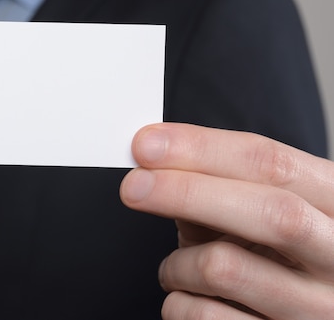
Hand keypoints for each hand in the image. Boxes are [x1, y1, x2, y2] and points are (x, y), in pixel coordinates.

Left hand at [120, 123, 333, 319]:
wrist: (297, 313)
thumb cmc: (268, 255)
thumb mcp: (251, 212)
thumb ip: (215, 187)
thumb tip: (153, 164)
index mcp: (333, 203)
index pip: (274, 164)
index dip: (204, 149)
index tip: (148, 145)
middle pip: (272, 214)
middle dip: (187, 193)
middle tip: (133, 186)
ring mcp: (317, 309)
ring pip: (227, 269)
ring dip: (176, 265)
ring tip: (175, 268)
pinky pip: (204, 318)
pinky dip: (177, 302)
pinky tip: (189, 297)